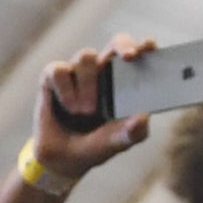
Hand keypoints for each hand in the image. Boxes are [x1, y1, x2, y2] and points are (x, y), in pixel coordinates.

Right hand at [26, 43, 154, 191]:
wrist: (62, 160)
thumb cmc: (96, 145)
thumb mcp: (117, 143)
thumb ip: (133, 132)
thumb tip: (143, 118)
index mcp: (124, 82)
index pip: (139, 56)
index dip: (145, 46)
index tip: (149, 47)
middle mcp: (103, 71)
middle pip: (117, 42)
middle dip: (124, 45)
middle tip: (130, 58)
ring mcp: (77, 72)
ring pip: (86, 56)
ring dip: (88, 83)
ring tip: (85, 112)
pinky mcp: (52, 76)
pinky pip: (59, 70)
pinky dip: (65, 90)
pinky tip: (69, 108)